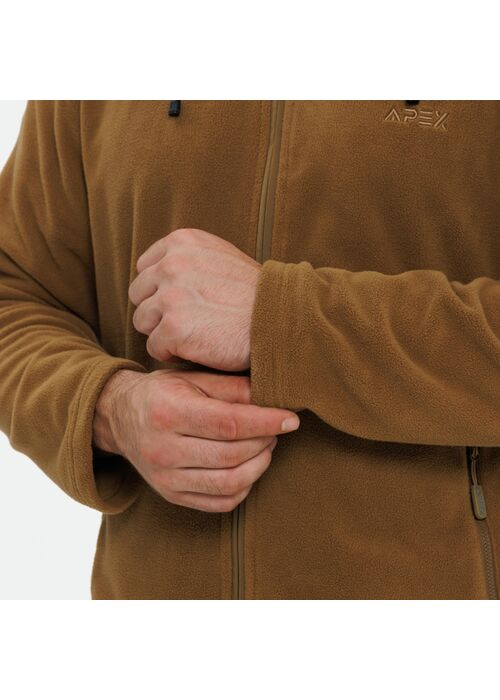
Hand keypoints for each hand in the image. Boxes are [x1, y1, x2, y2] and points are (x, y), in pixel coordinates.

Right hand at [92, 368, 299, 512]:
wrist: (119, 417)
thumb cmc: (163, 392)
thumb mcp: (192, 378)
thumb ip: (232, 387)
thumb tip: (273, 396)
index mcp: (168, 412)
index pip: (228, 423)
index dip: (266, 422)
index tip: (290, 419)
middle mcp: (163, 449)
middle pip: (231, 454)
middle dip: (265, 441)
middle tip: (277, 428)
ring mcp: (165, 478)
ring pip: (229, 483)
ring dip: (259, 465)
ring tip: (265, 445)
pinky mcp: (171, 496)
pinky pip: (220, 502)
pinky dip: (244, 487)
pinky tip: (249, 466)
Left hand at [128, 228, 260, 370]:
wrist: (282, 319)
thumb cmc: (257, 295)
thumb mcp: (222, 257)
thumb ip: (190, 258)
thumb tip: (159, 269)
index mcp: (182, 242)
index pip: (145, 267)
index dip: (161, 289)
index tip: (184, 301)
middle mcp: (171, 264)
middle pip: (139, 294)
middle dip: (158, 311)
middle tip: (190, 321)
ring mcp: (170, 296)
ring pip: (143, 322)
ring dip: (164, 333)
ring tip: (196, 334)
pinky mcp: (173, 328)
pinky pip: (155, 348)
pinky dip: (173, 354)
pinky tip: (199, 348)